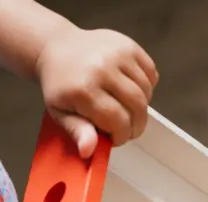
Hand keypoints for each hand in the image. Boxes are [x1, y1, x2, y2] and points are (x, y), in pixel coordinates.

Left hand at [35, 27, 158, 156]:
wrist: (57, 48)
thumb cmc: (59, 85)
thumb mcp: (60, 113)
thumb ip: (78, 131)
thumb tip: (89, 151)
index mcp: (84, 89)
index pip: (118, 121)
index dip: (122, 136)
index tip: (116, 139)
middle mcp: (103, 68)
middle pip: (137, 106)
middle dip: (136, 125)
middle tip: (128, 129)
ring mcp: (118, 54)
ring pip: (146, 91)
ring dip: (142, 107)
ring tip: (128, 109)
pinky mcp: (128, 45)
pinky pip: (151, 73)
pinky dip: (147, 86)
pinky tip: (132, 90)